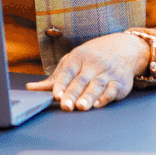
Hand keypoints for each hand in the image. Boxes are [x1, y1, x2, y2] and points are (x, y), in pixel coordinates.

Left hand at [26, 31, 150, 110]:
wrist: (124, 48)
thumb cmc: (92, 57)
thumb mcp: (73, 61)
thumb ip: (54, 78)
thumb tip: (31, 88)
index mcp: (78, 57)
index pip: (68, 71)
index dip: (62, 83)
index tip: (56, 95)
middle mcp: (93, 64)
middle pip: (81, 80)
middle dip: (72, 93)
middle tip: (65, 106)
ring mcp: (107, 73)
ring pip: (97, 85)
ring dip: (88, 96)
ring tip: (81, 107)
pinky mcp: (120, 82)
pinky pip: (112, 90)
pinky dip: (105, 97)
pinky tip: (98, 104)